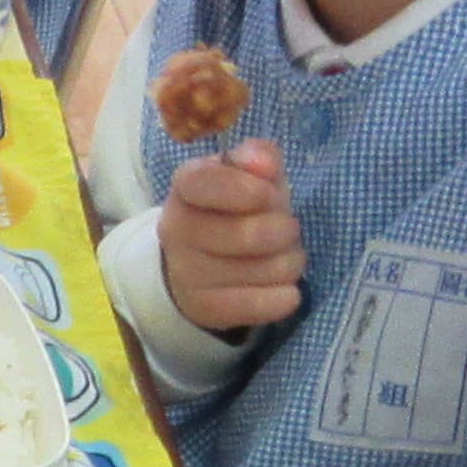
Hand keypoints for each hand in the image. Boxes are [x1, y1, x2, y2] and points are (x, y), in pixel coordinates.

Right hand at [158, 139, 304, 334]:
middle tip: (286, 229)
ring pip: (268, 270)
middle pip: (249, 235)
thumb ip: (258, 158)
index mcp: (185, 186)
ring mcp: (187, 274)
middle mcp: (176, 230)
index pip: (205, 183)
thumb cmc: (234, 208)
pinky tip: (283, 288)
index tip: (269, 194)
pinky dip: (285, 296)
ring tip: (281, 256)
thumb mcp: (248, 174)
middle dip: (285, 230)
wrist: (198, 262)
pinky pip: (263, 305)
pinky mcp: (204, 308)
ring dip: (290, 262)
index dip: (248, 190)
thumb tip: (264, 164)